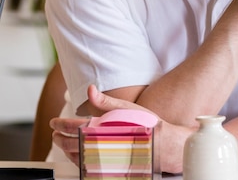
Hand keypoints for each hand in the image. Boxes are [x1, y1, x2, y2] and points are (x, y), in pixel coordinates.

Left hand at [50, 85, 191, 172]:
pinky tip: (79, 155)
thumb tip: (90, 89)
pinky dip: (78, 161)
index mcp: (102, 128)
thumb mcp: (126, 108)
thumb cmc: (146, 125)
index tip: (55, 122)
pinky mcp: (107, 168)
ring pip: (76, 157)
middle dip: (59, 138)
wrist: (162, 144)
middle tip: (55, 134)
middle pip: (71, 144)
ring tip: (64, 144)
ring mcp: (102, 159)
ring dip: (66, 151)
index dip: (61, 124)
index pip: (73, 127)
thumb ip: (104, 101)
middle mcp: (99, 145)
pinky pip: (86, 167)